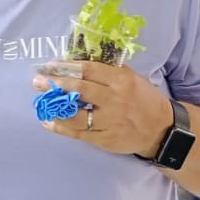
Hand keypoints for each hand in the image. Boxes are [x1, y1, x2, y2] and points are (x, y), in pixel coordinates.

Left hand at [32, 60, 173, 157]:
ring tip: (41, 102)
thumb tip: (78, 61)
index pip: (89, 70)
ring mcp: (110, 121)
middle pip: (79, 90)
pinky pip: (78, 133)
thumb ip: (109, 70)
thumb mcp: (132, 78)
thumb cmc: (143, 99)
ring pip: (76, 114)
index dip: (66, 66)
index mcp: (121, 81)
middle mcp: (115, 100)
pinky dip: (60, 127)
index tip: (50, 65)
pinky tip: (48, 121)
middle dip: (55, 84)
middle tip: (37, 81)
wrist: (162, 129)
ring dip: (54, 108)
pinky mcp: (105, 139)